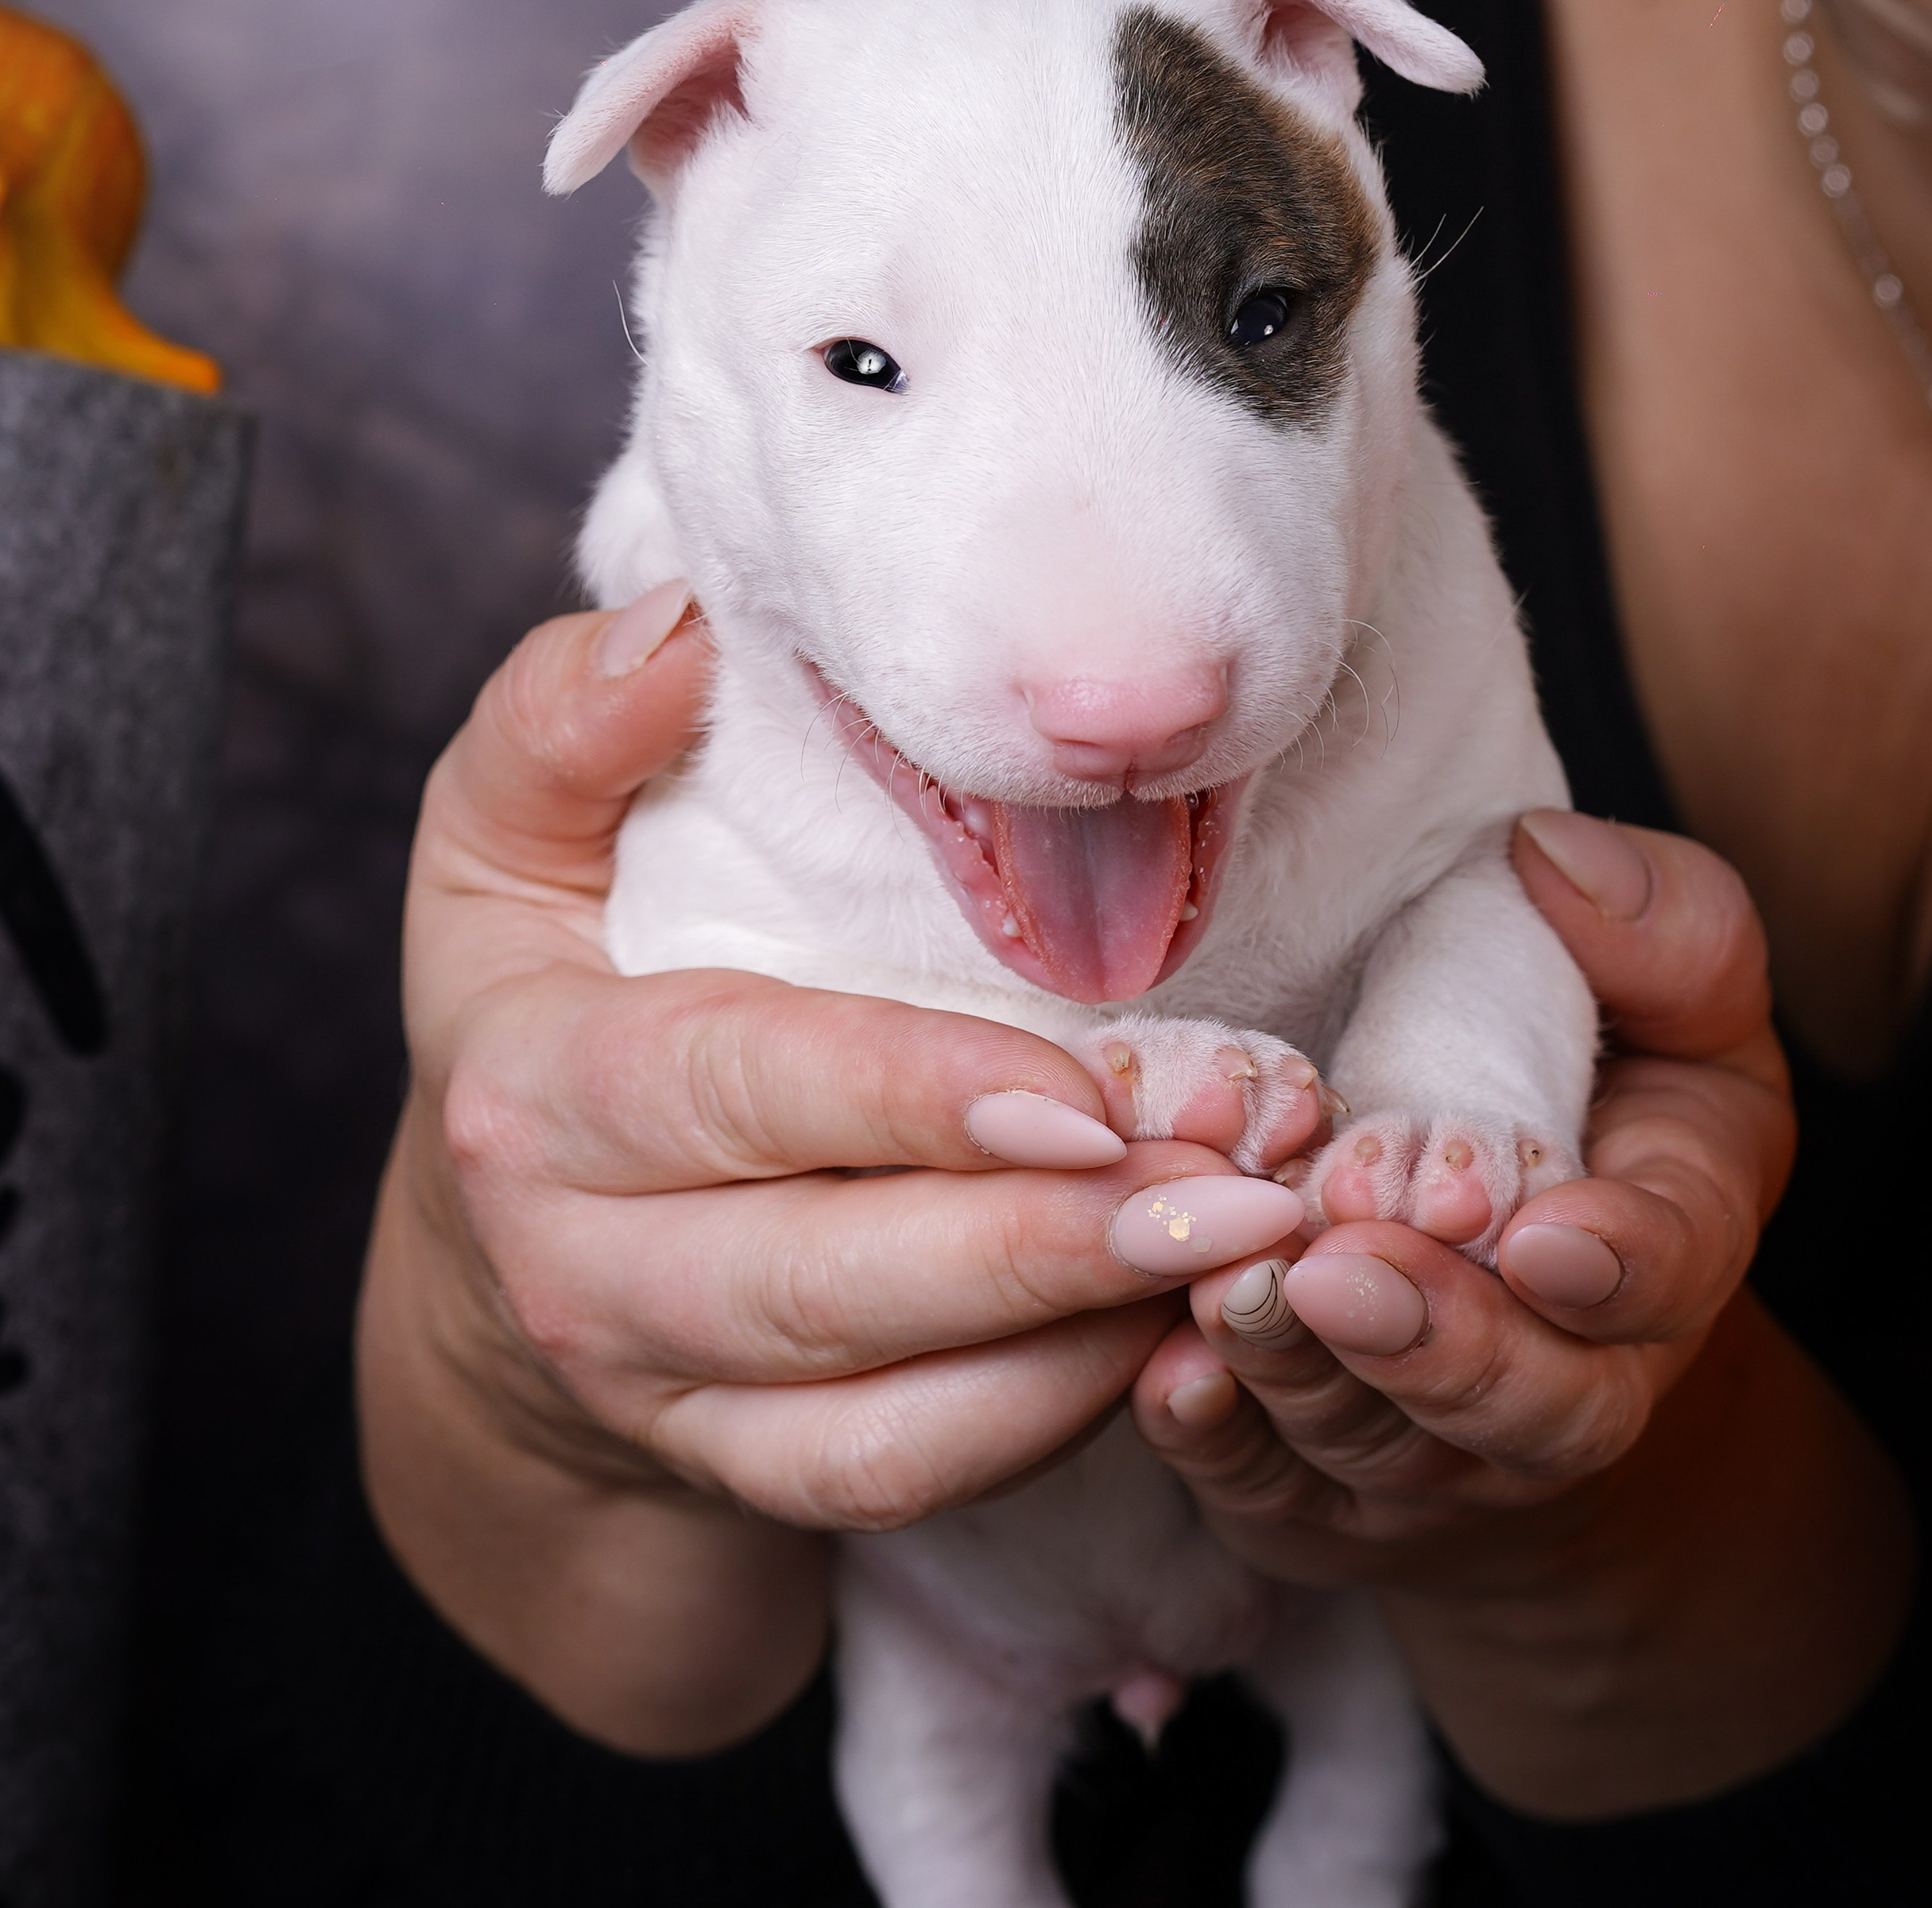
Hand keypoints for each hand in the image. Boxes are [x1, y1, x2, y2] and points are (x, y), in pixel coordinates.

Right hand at [357, 591, 1298, 1754]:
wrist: (516, 1200)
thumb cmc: (556, 962)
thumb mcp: (507, 826)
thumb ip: (566, 723)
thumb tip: (677, 630)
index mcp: (536, 1090)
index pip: (735, 1092)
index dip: (911, 1097)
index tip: (1085, 1091)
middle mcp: (585, 1268)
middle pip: (825, 1280)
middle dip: (1045, 1245)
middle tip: (1242, 1188)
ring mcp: (666, 1389)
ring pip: (882, 1414)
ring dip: (1078, 1342)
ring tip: (1249, 1249)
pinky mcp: (745, 1464)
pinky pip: (905, 1475)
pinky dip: (1047, 1422)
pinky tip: (1176, 1324)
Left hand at [1130, 812, 1912, 1813]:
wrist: (1517, 1284)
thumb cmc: (1596, 1095)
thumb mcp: (1674, 997)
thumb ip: (1662, 925)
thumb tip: (1552, 859)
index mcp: (1667, 1246)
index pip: (1662, 1276)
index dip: (1614, 1266)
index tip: (1546, 1234)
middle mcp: (1566, 1379)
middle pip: (1517, 1403)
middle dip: (1431, 1340)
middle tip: (1343, 1267)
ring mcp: (1433, 1449)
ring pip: (1370, 1439)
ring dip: (1298, 1371)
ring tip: (1229, 1288)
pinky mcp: (1309, 1479)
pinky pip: (1258, 1479)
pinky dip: (1211, 1433)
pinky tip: (1167, 1371)